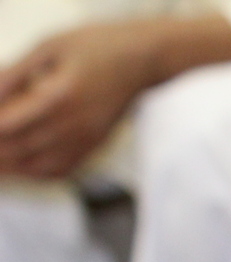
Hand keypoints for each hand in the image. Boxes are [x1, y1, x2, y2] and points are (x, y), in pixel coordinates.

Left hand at [0, 17, 230, 180]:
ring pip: (36, 165)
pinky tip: (18, 167)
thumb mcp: (49, 46)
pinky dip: (33, 173)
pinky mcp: (93, 145)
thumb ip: (14, 72)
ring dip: (8, 167)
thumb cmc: (97, 46)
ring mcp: (86, 139)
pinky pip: (59, 169)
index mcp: (59, 96)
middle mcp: (74, 125)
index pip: (7, 123)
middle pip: (18, 148)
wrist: (145, 61)